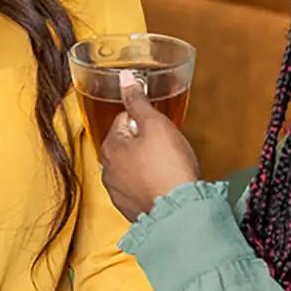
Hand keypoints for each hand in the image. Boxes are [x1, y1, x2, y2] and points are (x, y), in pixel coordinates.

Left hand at [98, 69, 202, 219]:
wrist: (182, 212)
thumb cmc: (170, 170)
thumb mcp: (156, 124)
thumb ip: (138, 100)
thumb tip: (124, 79)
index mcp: (109, 148)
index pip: (124, 120)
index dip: (146, 121)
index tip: (160, 131)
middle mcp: (108, 172)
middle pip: (127, 144)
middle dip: (145, 143)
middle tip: (166, 150)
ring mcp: (118, 193)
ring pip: (132, 167)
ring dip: (147, 164)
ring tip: (167, 169)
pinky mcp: (130, 210)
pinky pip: (139, 188)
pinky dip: (149, 185)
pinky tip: (164, 186)